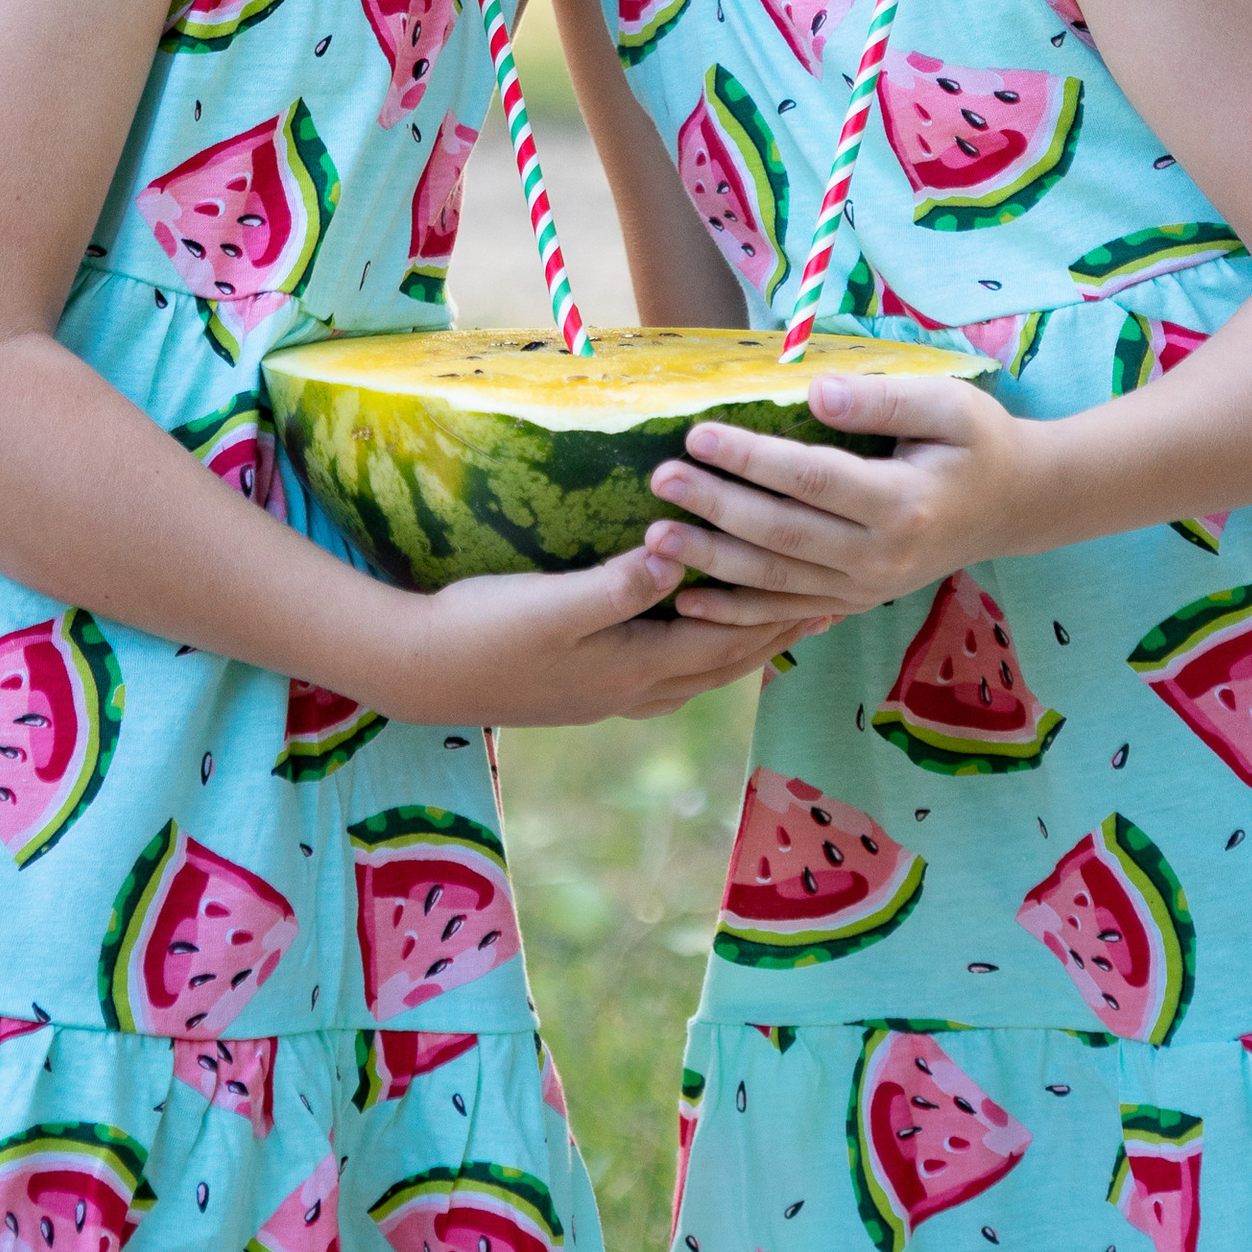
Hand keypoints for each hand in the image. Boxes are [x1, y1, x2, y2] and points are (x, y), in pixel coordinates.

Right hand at [375, 545, 833, 728]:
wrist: (422, 673)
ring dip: (744, 644)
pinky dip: (701, 652)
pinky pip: (669, 672)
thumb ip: (618, 585)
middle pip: (726, 662)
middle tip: (830, 604)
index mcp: (636, 668)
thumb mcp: (552, 603)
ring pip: (699, 672)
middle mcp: (634, 691)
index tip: (829, 588)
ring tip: (780, 620)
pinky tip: (698, 641)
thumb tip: (678, 556)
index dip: (780, 614)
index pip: (729, 639)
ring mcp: (610, 696)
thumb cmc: (485, 628)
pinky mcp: (588, 688)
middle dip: (778, 633)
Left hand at [645, 369, 1040, 618]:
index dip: (751, 459)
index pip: (811, 479)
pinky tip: (687, 604)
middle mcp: (880, 557)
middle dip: (715, 508)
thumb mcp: (947, 405)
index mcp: (903, 504)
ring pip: (775, 581)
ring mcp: (865, 588)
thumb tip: (815, 392)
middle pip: (783, 535)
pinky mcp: (853, 602)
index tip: (698, 433)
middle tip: (660, 479)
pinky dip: (734, 614)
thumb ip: (881, 399)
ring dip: (711, 562)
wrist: (1014, 505)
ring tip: (654, 539)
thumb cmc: (977, 442)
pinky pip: (786, 614)